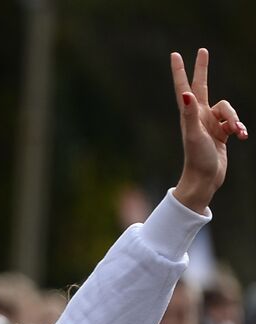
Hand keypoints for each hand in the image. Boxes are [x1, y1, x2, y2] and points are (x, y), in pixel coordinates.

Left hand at [171, 48, 245, 212]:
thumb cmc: (196, 157)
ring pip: (229, 109)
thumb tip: (185, 94)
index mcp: (189, 114)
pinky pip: (234, 122)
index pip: (184, 87)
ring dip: (235, 119)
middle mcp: (198, 116)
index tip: (175, 54)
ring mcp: (210, 124)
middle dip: (203, 69)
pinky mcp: (221, 133)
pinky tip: (241, 137)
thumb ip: (190, 114)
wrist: (205, 179)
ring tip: (237, 132)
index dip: (180, 71)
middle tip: (203, 50)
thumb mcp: (193, 134)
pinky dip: (239, 128)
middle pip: (202, 86)